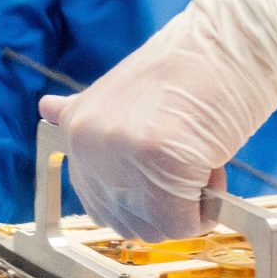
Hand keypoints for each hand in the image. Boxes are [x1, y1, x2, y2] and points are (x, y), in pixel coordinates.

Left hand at [39, 0, 276, 240]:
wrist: (228, 46)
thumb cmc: (192, 73)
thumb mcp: (126, 97)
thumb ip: (93, 121)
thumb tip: (48, 111)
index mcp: (78, 129)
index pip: (101, 207)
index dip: (145, 204)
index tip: (169, 178)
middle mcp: (90, 144)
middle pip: (131, 226)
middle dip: (169, 210)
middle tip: (191, 167)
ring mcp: (122, 154)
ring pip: (157, 230)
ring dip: (189, 210)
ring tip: (201, 162)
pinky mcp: (160, 161)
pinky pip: (183, 225)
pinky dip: (206, 211)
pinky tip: (213, 168)